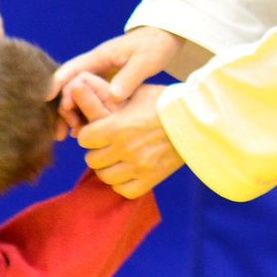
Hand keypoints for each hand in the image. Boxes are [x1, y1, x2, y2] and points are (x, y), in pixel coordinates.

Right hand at [50, 27, 202, 127]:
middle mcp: (95, 65)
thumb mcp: (145, 61)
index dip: (57, 83)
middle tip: (60, 131)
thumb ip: (129, 77)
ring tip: (68, 136)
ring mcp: (99, 75)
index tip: (47, 99)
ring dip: (71, 114)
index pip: (72, 69)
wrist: (163, 39)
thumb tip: (113, 97)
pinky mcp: (106, 83)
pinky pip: (89, 99)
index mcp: (100, 56)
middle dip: (62, 108)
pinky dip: (84, 113)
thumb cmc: (154, 46)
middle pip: (69, 86)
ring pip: (78, 95)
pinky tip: (85, 130)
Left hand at [77, 83, 182, 199]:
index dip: (89, 135)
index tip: (97, 132)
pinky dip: (123, 183)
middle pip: (92, 159)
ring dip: (108, 168)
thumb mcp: (136, 92)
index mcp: (117, 126)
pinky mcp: (151, 179)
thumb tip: (79, 86)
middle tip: (108, 146)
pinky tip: (128, 171)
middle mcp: (125, 148)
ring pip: (105, 177)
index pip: (85, 139)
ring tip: (117, 159)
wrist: (197, 120)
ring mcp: (138, 166)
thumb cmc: (165, 102)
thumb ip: (108, 94)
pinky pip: (124, 190)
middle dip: (98, 151)